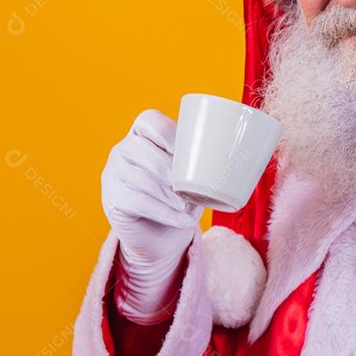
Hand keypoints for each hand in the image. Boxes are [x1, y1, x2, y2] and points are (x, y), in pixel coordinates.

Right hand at [101, 109, 202, 322]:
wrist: (162, 235)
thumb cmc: (182, 196)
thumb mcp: (196, 175)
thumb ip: (208, 161)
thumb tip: (244, 155)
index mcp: (142, 134)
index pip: (148, 120)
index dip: (168, 132)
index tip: (190, 152)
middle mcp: (123, 150)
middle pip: (140, 150)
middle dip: (167, 169)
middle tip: (188, 188)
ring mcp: (112, 174)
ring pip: (138, 177)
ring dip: (166, 193)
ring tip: (186, 206)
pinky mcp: (111, 200)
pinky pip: (135, 202)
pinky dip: (163, 212)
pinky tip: (182, 220)